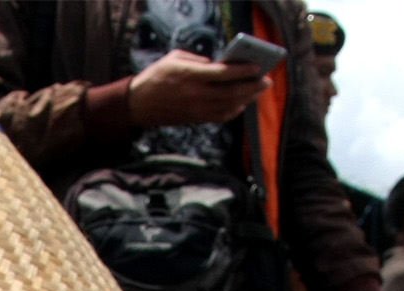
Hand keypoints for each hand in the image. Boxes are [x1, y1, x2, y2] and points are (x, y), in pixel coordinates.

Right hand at [128, 50, 268, 126]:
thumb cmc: (156, 77)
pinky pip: (220, 117)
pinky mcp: (195, 119)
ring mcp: (196, 109)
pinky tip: (242, 104)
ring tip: (258, 91)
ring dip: (247, 99)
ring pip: (229, 106)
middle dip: (252, 86)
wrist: (137, 104)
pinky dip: (234, 111)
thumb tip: (218, 65)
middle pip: (231, 92)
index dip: (242, 70)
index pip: (223, 73)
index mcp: (190, 76)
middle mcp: (195, 95)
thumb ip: (198, 60)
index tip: (256, 67)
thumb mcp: (174, 58)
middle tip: (265, 80)